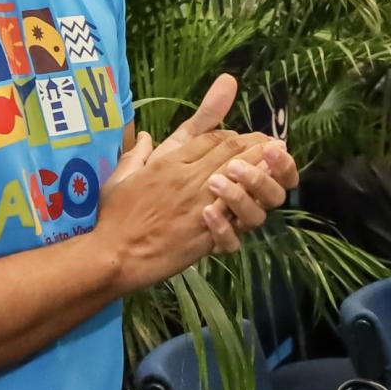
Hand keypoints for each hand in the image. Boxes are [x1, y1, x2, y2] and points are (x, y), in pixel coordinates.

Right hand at [100, 75, 291, 285]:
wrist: (115, 254)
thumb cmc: (114, 217)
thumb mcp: (121, 176)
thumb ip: (137, 153)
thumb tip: (144, 135)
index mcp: (168, 162)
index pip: (209, 137)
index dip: (230, 135)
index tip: (239, 139)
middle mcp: (187, 177)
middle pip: (229, 150)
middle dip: (253, 144)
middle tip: (272, 143)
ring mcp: (198, 204)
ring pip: (238, 175)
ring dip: (259, 165)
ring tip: (276, 160)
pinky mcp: (205, 231)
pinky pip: (235, 211)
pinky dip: (251, 200)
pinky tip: (263, 195)